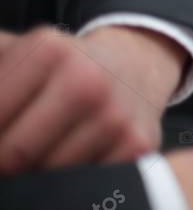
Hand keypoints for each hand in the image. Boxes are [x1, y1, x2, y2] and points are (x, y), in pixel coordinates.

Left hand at [0, 25, 186, 173]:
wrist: (136, 63)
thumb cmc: (65, 66)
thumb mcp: (18, 51)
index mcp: (49, 51)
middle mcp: (87, 81)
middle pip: (14, 155)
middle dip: (3, 165)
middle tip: (6, 162)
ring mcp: (114, 115)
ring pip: (47, 177)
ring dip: (35, 178)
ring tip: (38, 159)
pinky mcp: (137, 145)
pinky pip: (83, 185)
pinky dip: (69, 184)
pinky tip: (68, 162)